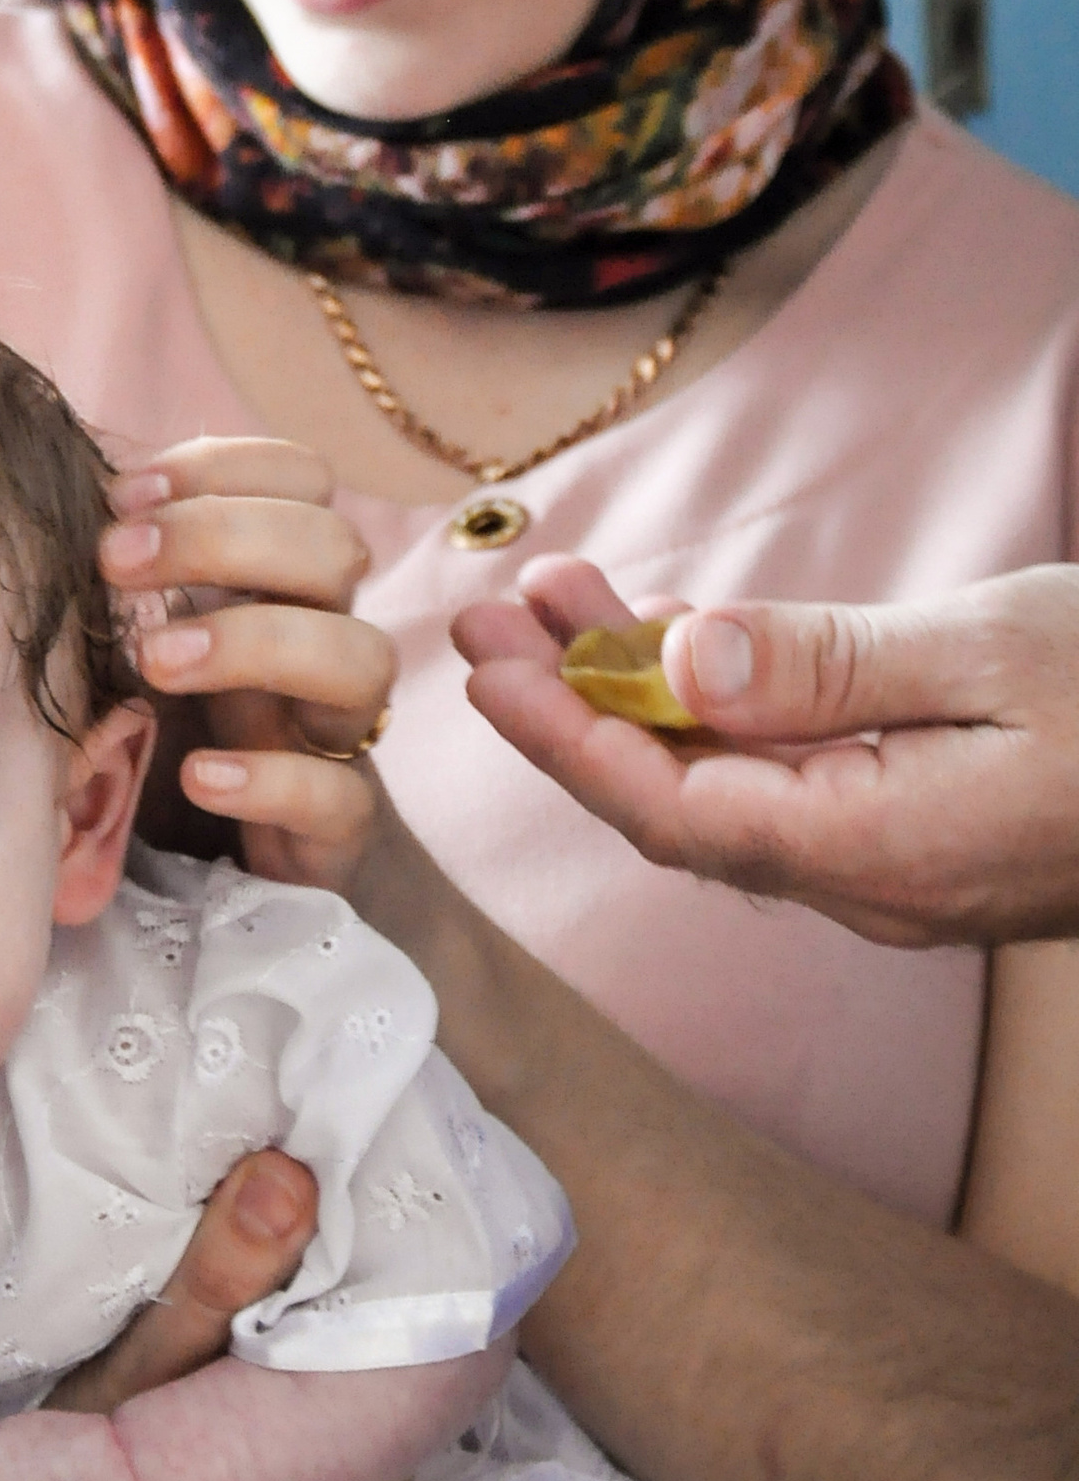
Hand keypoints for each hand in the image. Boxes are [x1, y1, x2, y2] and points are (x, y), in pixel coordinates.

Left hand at [98, 436, 394, 855]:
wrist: (213, 859)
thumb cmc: (161, 721)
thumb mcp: (133, 632)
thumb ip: (119, 571)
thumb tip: (57, 494)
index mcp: (277, 578)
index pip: (303, 480)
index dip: (224, 468)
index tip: (122, 496)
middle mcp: (322, 636)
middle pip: (335, 548)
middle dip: (222, 537)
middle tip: (115, 561)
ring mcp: (337, 731)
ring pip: (364, 659)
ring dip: (255, 643)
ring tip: (155, 664)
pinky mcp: (337, 827)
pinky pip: (340, 796)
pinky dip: (270, 779)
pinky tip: (197, 776)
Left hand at [459, 556, 1078, 950]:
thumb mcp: (995, 649)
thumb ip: (830, 666)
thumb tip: (683, 661)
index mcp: (883, 850)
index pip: (673, 812)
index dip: (565, 736)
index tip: (485, 659)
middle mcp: (875, 884)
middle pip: (676, 807)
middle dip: (569, 708)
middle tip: (485, 610)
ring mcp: (898, 870)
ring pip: (724, 790)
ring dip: (632, 695)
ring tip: (554, 596)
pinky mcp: (920, 836)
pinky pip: (781, 784)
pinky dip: (710, 710)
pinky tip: (668, 641)